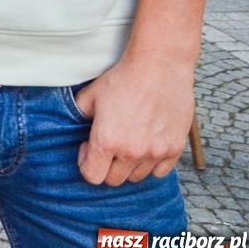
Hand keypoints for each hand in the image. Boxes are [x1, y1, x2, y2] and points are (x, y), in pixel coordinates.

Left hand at [74, 51, 193, 185]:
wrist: (159, 67)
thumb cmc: (123, 79)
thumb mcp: (90, 96)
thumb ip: (79, 116)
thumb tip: (73, 127)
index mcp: (107, 141)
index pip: (92, 176)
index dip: (86, 163)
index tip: (89, 147)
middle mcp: (132, 152)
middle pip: (114, 180)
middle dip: (106, 165)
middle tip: (107, 145)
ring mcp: (156, 153)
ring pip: (137, 177)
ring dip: (129, 166)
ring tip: (127, 143)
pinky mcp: (175, 149)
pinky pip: (160, 172)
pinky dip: (151, 164)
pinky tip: (146, 145)